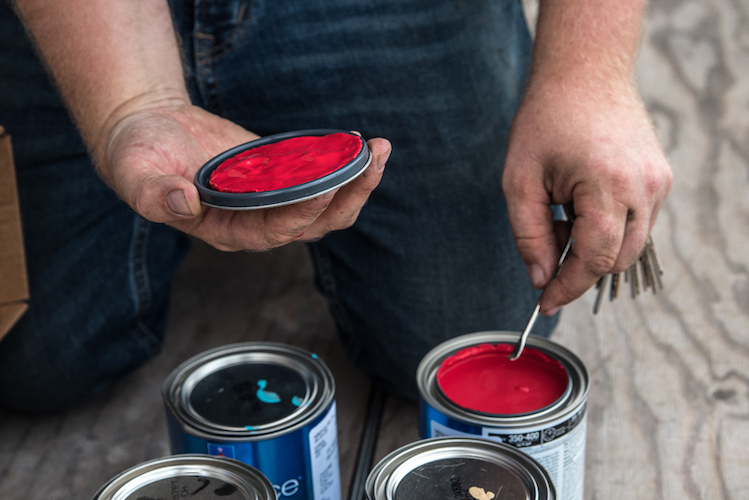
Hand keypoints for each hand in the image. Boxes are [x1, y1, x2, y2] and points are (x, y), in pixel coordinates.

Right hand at [101, 101, 389, 250]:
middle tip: (373, 161)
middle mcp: (256, 221)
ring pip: (326, 204)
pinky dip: (340, 163)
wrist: (149, 130)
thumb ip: (155, 195)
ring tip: (378, 150)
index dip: (302, 212)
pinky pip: (318, 176)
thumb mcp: (136, 175)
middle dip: (348, 195)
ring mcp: (272, 197)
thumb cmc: (138, 157)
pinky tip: (358, 142)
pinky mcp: (280, 172)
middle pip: (315, 223)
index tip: (326, 184)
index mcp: (227, 231)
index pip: (275, 231)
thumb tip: (185, 201)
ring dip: (355, 181)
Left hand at [502, 79, 672, 314]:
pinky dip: (607, 230)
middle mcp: (645, 188)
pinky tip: (578, 209)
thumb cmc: (545, 121)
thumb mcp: (520, 181)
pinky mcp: (661, 177)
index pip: (595, 261)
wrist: (583, 72)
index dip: (567, 287)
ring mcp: (659, 182)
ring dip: (593, 249)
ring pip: (630, 244)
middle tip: (545, 257)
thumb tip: (540, 278)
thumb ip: (529, 236)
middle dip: (578, 270)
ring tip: (559, 220)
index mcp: (609, 187)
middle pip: (616, 260)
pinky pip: (637, 223)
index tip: (545, 303)